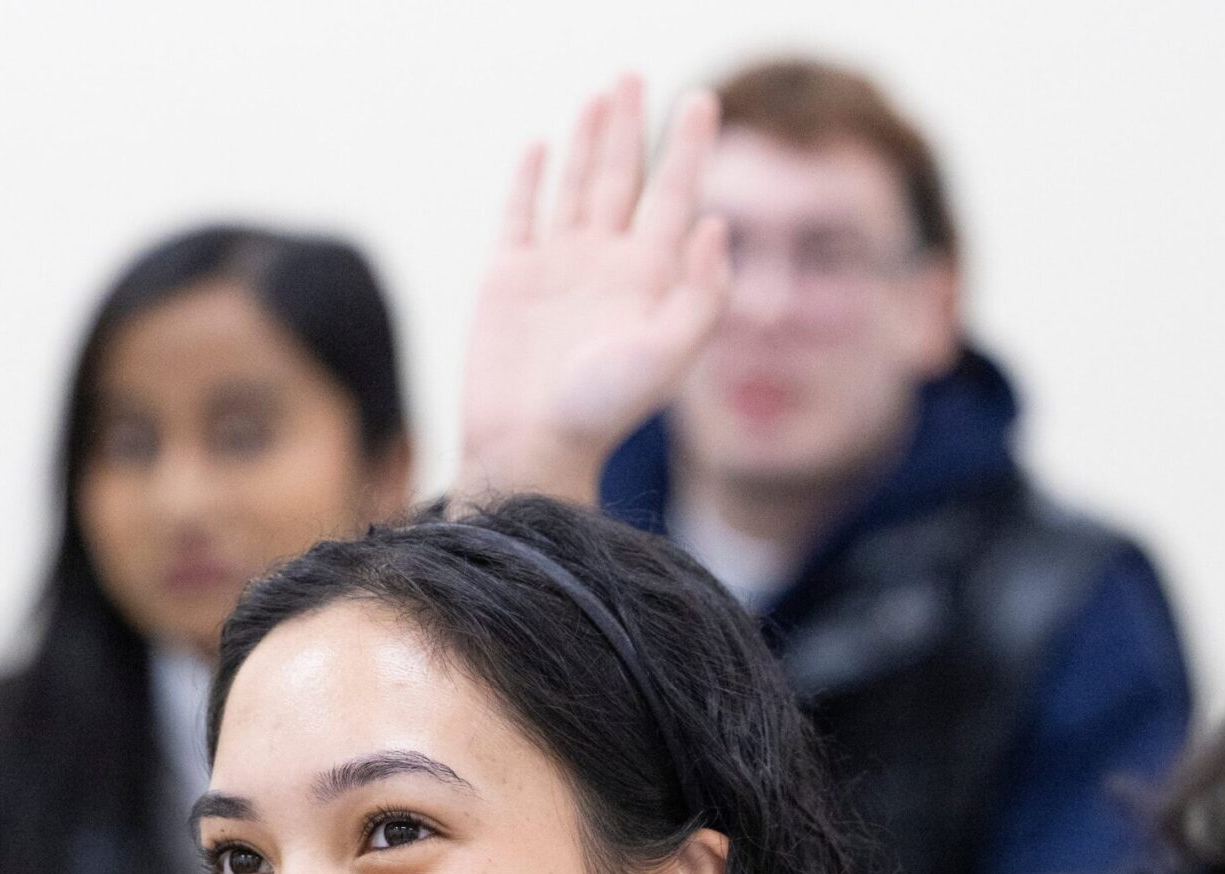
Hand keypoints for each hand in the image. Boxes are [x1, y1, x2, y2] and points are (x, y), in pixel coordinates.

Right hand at [454, 77, 728, 505]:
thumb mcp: (669, 355)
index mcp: (648, 277)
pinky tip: (538, 145)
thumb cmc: (602, 412)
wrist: (529, 448)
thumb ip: (702, 293)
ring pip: (574, 186)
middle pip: (623, 177)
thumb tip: (717, 222)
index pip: (674, 195)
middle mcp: (605, 264)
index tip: (702, 99)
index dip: (689, 147)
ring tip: (599, 94)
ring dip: (586, 141)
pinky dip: (527, 179)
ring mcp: (555, 268)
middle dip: (632, 126)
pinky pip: (519, 215)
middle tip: (635, 74)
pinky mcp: (507, 279)